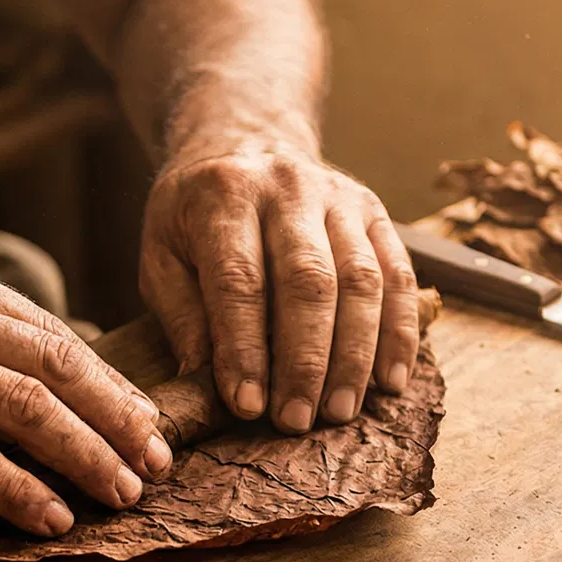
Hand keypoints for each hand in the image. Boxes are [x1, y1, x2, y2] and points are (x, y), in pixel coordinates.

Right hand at [0, 249, 170, 536]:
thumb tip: (17, 374)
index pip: (46, 329)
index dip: (104, 379)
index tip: (141, 416)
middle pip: (56, 362)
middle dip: (118, 415)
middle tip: (158, 458)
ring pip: (29, 408)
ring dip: (87, 455)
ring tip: (124, 492)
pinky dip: (20, 490)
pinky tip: (51, 518)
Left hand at [139, 146, 419, 432]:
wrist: (243, 141)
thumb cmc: (195, 217)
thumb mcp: (162, 254)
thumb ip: (181, 315)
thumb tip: (205, 382)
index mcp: (224, 196)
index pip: (239, 281)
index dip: (245, 348)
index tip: (247, 406)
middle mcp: (288, 188)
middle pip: (309, 280)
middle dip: (306, 359)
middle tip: (297, 420)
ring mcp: (339, 197)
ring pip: (362, 280)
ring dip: (355, 354)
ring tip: (341, 411)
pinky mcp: (375, 211)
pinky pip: (398, 275)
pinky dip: (399, 333)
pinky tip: (389, 381)